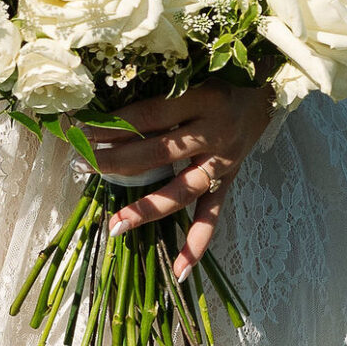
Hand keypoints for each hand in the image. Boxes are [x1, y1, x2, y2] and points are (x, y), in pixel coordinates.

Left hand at [89, 79, 275, 279]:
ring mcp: (222, 163)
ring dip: (146, 209)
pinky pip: (211, 217)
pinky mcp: (229, 182)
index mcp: (200, 100)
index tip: (80, 130)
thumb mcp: (190, 74)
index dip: (113, 124)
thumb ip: (158, 90)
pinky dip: (196, 245)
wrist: (266, 92)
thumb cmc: (219, 78)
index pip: (148, 116)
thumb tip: (106, 107)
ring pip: (181, 192)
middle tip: (81, 167)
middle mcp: (213, 133)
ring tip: (115, 225)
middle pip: (158, 153)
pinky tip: (178, 271)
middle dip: (116, 162)